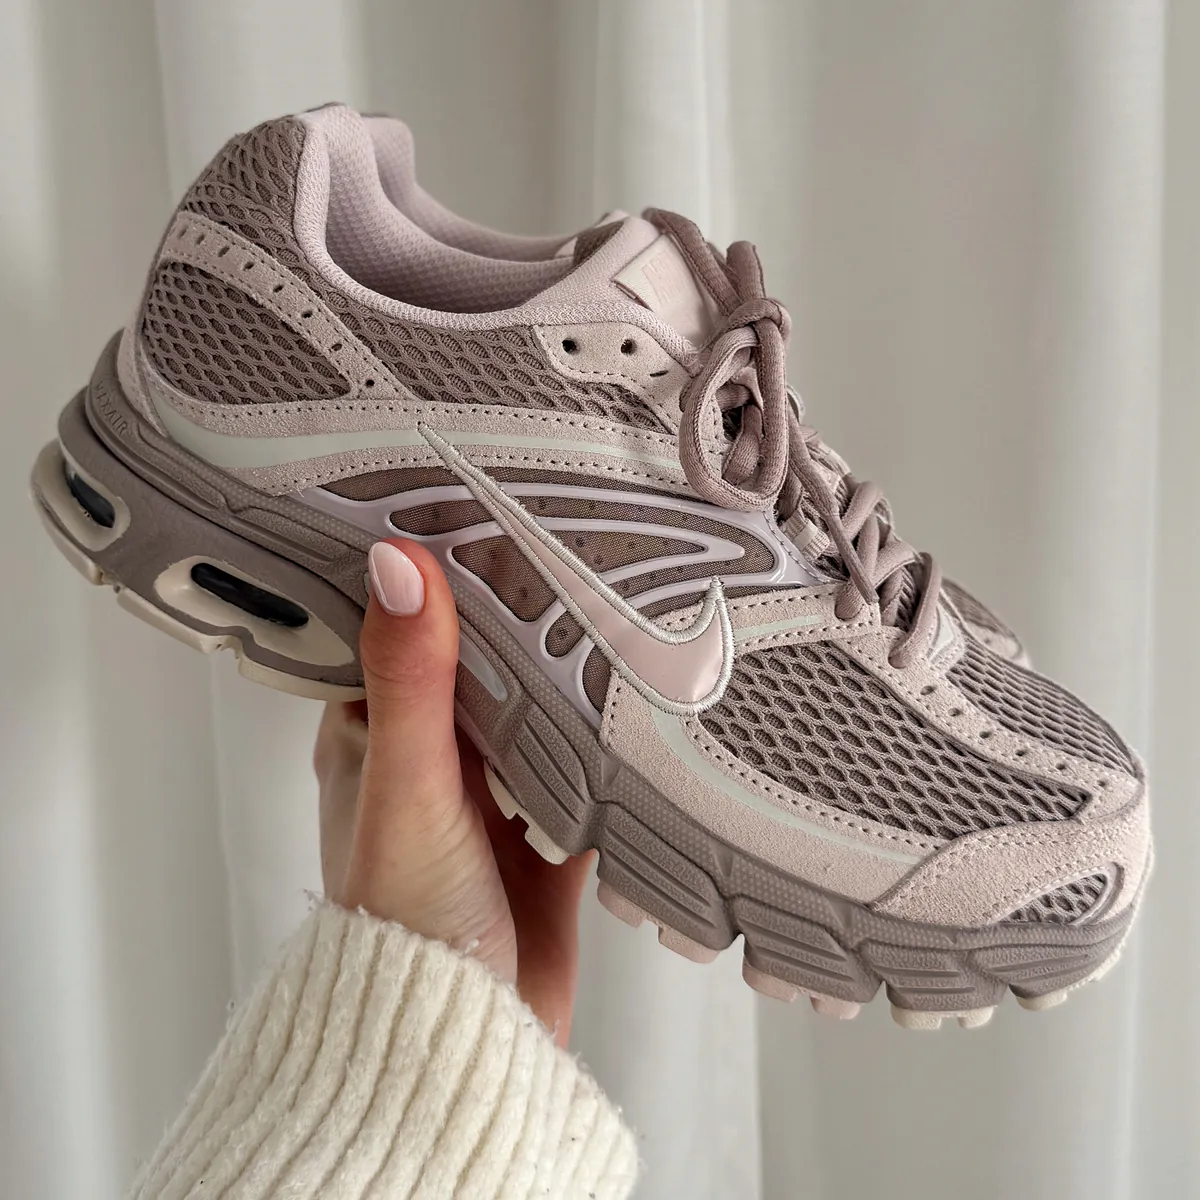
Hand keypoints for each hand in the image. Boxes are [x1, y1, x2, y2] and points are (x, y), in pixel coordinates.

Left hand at [314, 539, 592, 1045]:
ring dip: (570, 677)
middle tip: (572, 542)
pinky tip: (646, 709)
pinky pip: (588, 769)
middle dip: (522, 616)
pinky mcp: (546, 835)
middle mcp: (433, 757)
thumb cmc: (403, 928)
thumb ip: (410, 678)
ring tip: (620, 603)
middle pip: (483, 661)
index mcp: (375, 733)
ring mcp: (492, 794)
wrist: (463, 1045)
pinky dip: (611, 746)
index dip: (432, 569)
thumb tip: (399, 563)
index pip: (400, 625)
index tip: (474, 507)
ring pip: (540, 710)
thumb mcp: (407, 787)